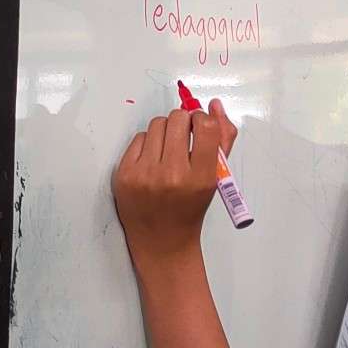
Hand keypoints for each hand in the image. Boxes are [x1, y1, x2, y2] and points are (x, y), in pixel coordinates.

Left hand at [113, 104, 236, 260]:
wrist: (162, 242)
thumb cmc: (191, 209)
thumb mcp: (215, 179)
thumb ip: (222, 140)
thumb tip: (215, 105)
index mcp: (201, 177)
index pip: (205, 126)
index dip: (203, 120)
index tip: (200, 127)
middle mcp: (172, 175)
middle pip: (178, 119)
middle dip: (183, 122)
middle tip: (184, 136)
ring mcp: (145, 174)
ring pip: (156, 124)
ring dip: (165, 131)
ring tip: (168, 149)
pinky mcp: (124, 174)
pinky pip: (138, 138)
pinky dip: (147, 144)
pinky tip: (152, 160)